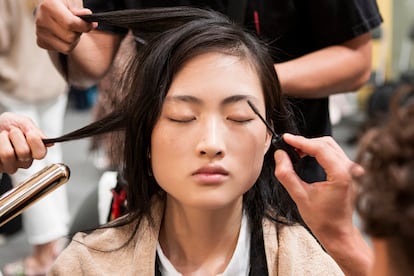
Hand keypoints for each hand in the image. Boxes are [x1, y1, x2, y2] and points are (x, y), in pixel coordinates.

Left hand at [0, 112, 48, 173]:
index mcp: (36, 151)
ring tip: (3, 137)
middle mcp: (25, 161)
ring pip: (8, 154)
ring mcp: (12, 166)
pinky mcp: (0, 167)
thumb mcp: (24, 122)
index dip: (35, 141)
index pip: (41, 153)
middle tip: (12, 132)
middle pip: (23, 152)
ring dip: (3, 140)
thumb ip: (36, 131)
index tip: (29, 132)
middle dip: (16, 136)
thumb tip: (49, 143)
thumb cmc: (8, 124)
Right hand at [35, 0, 96, 52]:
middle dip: (78, 33)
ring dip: (73, 41)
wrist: (48, 8)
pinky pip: (61, 50)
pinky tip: (63, 35)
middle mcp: (41, 20)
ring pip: (67, 47)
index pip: (70, 24)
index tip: (90, 24)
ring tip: (70, 31)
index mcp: (48, 6)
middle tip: (77, 26)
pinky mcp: (41, 42)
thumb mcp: (71, 2)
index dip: (84, 26)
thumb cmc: (62, 4)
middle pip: (70, 38)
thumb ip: (80, 11)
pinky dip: (66, 44)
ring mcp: (40, 33)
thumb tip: (88, 18)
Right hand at [274, 134, 371, 274]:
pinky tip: (306, 154)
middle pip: (326, 143)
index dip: (300, 141)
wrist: (338, 232)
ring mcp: (351, 170)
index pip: (320, 148)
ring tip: (295, 150)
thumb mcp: (299, 197)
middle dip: (306, 142)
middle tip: (288, 144)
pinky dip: (318, 151)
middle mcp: (349, 170)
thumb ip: (287, 175)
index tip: (286, 139)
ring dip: (312, 145)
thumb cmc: (323, 220)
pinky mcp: (348, 172)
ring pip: (330, 146)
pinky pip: (333, 153)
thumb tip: (280, 155)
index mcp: (341, 175)